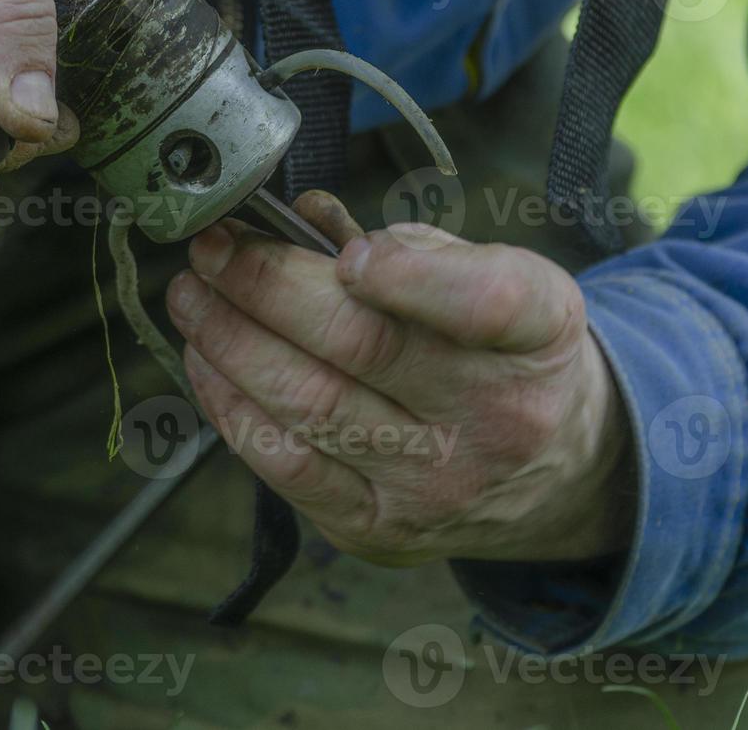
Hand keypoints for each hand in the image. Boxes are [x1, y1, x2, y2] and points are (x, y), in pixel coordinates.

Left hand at [166, 194, 635, 564]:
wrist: (555, 472)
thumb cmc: (505, 355)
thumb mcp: (498, 278)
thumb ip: (407, 245)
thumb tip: (301, 218)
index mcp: (539, 334)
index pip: (487, 303)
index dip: (408, 274)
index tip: (348, 249)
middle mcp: (497, 418)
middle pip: (364, 347)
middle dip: (267, 286)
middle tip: (213, 247)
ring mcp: (436, 485)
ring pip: (310, 407)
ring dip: (230, 341)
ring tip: (192, 295)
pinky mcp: (379, 529)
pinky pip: (287, 468)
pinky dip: (232, 407)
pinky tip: (206, 361)